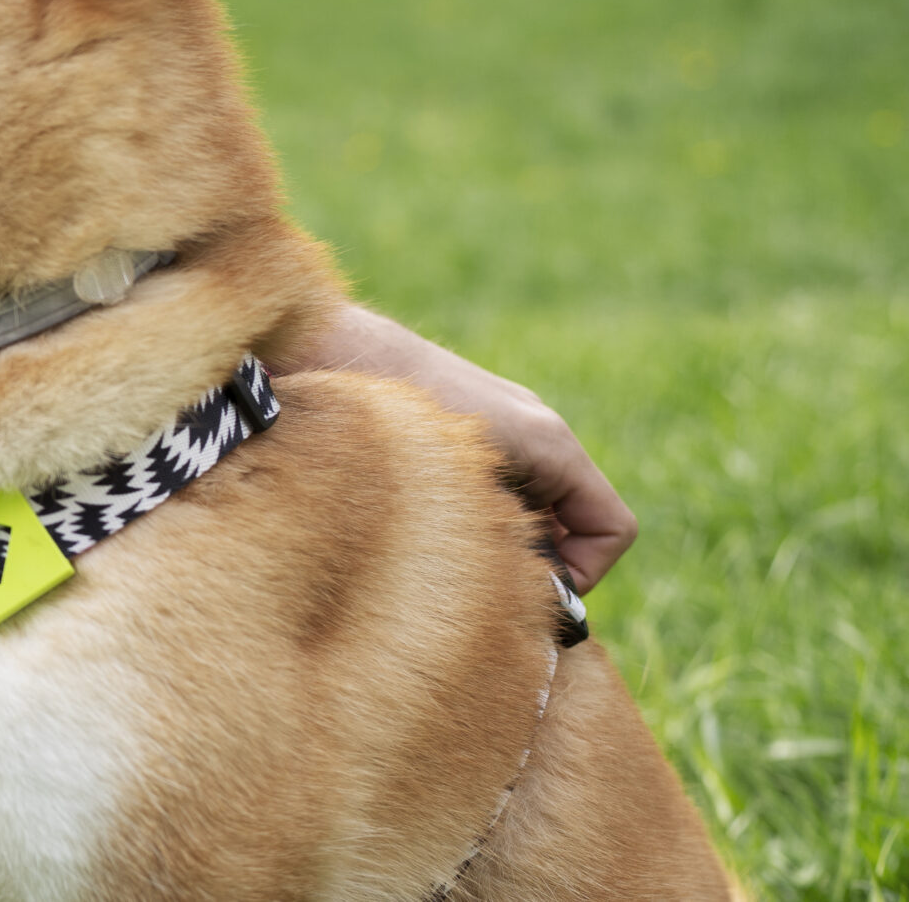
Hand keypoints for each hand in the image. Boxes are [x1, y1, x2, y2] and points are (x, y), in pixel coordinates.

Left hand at [276, 304, 637, 589]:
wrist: (330, 349)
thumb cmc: (394, 413)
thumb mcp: (463, 491)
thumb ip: (508, 538)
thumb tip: (530, 592)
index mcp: (549, 442)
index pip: (612, 527)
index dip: (586, 573)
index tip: (534, 591)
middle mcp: (533, 428)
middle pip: (571, 520)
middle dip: (537, 560)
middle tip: (482, 579)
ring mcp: (498, 422)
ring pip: (528, 506)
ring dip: (500, 537)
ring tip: (443, 546)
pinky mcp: (458, 424)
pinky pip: (489, 484)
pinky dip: (471, 512)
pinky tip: (419, 519)